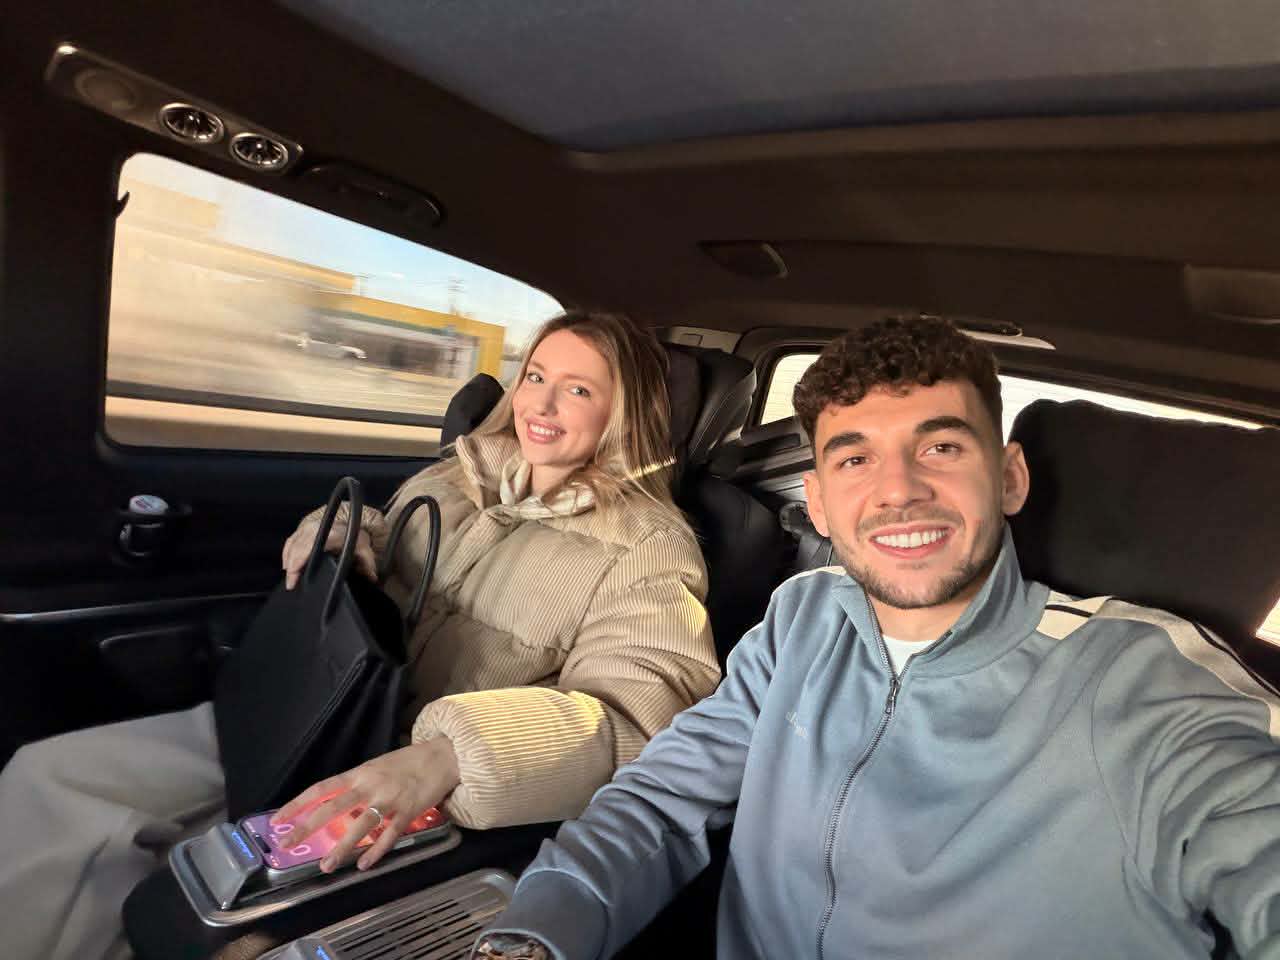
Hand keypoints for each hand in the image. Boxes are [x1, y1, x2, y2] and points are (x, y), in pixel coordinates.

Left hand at [271, 738, 460, 871]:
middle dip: (308, 827)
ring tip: (326, 866)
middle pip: (333, 807)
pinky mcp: (408, 811)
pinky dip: (376, 850)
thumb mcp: (376, 768)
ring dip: (342, 847)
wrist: (442, 756)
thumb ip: (356, 787)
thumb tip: (336, 811)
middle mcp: (370, 786)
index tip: (278, 820)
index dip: (298, 804)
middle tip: (287, 844)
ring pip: (360, 825)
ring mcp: (389, 799)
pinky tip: (364, 864)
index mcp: (359, 773)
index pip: (321, 788)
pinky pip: (389, 834)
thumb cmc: (407, 763)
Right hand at [281, 518, 375, 589]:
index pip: (309, 547)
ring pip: (292, 544)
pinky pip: (291, 540)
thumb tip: (371, 578)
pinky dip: (287, 553)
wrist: (354, 517)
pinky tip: (287, 565)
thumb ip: (367, 564)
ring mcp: (308, 526)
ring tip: (290, 578)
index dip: (299, 562)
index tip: (294, 575)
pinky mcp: (303, 527)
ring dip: (288, 561)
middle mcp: (316, 528)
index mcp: (330, 533)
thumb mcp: (364, 548)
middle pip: (297, 548)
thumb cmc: (356, 533)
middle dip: (292, 567)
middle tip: (291, 584)